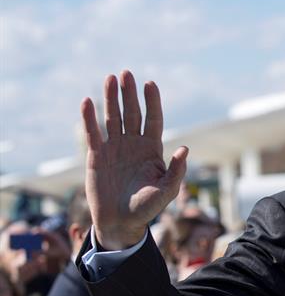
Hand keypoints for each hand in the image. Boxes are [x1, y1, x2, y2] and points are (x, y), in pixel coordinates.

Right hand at [82, 71, 187, 249]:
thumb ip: (176, 171)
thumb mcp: (166, 191)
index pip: (153, 120)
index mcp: (152, 149)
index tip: (151, 84)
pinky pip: (92, 133)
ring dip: (111, 98)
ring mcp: (115, 148)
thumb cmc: (147, 208)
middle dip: (130, 94)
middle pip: (132, 113)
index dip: (152, 102)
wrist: (121, 222)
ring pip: (113, 118)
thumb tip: (185, 149)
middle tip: (127, 73)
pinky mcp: (97, 155)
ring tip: (110, 78)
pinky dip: (89, 118)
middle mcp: (134, 144)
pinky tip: (87, 102)